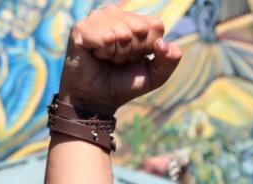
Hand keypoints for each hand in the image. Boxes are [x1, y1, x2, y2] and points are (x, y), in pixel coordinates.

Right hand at [59, 5, 180, 114]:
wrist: (97, 100)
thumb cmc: (123, 85)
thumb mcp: (155, 76)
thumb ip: (171, 59)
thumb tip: (162, 43)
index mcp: (136, 21)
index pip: (156, 26)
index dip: (147, 48)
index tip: (134, 59)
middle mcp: (117, 14)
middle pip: (139, 29)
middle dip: (131, 51)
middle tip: (118, 61)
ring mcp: (98, 18)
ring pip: (121, 32)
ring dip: (116, 54)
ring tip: (107, 58)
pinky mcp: (81, 28)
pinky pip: (105, 37)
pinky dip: (103, 52)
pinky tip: (96, 55)